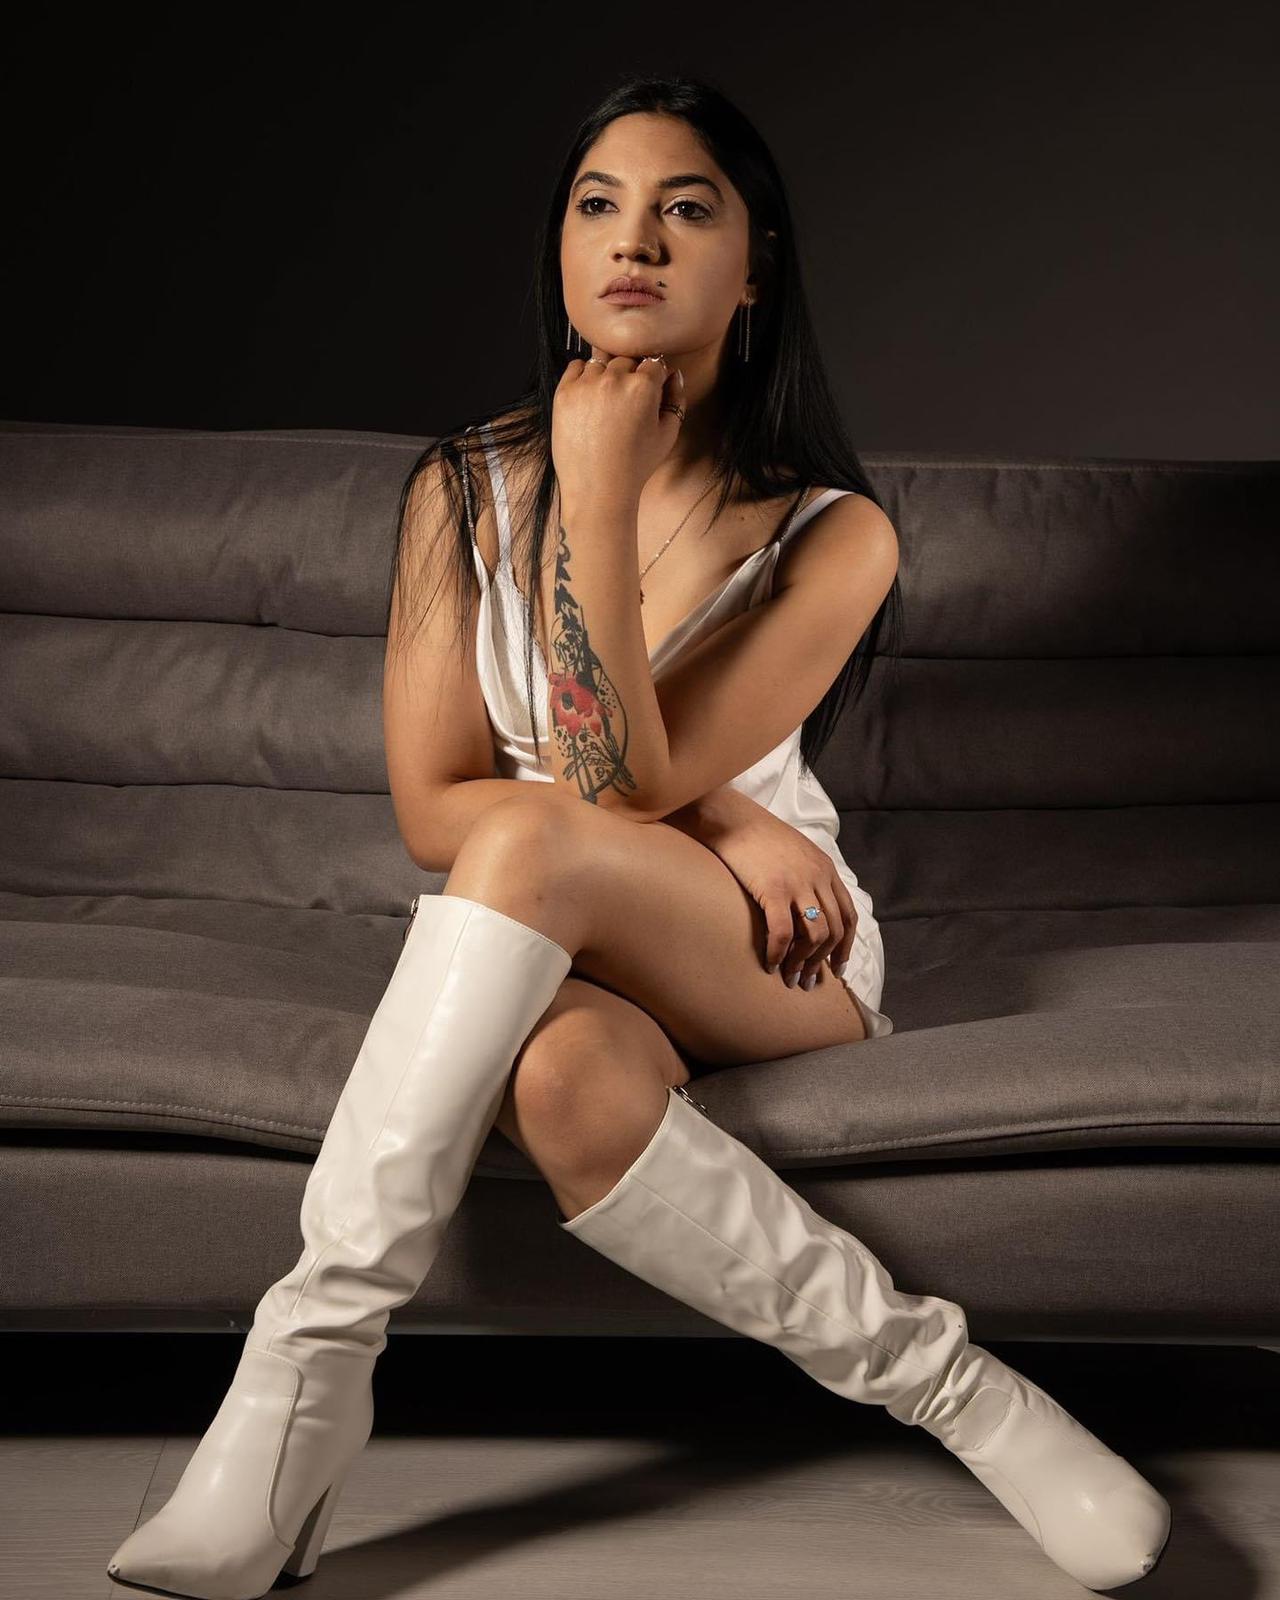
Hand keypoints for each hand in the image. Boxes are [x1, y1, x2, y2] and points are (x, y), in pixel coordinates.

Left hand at [551, 344, 684, 510]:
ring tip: (606, 404)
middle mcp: (614, 379)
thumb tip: (673, 375)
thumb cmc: (635, 466)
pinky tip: (589, 399)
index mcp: (643, 387)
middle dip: (629, 375)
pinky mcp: (564, 393)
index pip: (653, 363)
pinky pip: (575, 368)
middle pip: (626, 360)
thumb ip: (676, 399)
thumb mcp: (667, 435)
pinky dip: (583, 377)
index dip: (653, 378)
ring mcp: (586, 385)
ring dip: (606, 375)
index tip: (649, 391)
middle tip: (626, 403)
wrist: (598, 490)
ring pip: (601, 362)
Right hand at [691, 798, 858, 989]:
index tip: (836, 969)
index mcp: (825, 869)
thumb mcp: (794, 852)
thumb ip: (807, 876)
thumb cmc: (755, 835)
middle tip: (807, 981)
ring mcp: (797, 883)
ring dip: (803, 963)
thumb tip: (806, 908)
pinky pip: (783, 933)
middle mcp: (817, 877)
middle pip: (834, 931)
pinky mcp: (773, 889)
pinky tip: (770, 965)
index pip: (848, 915)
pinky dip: (779, 954)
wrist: (730, 817)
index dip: (845, 947)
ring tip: (789, 978)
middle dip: (823, 962)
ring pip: (815, 936)